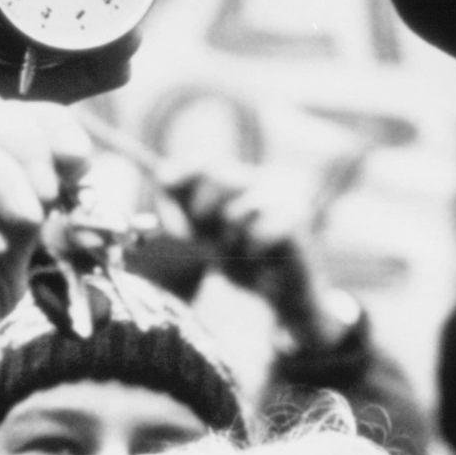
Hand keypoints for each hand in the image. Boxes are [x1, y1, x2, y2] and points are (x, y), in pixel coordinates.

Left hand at [160, 157, 344, 345]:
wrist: (284, 292)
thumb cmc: (245, 262)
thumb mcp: (208, 235)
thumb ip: (188, 209)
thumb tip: (161, 176)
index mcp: (239, 182)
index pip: (206, 162)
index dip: (183, 169)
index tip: (161, 182)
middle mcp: (261, 183)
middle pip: (219, 176)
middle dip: (202, 210)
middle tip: (208, 235)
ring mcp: (281, 199)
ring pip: (237, 211)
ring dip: (232, 239)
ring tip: (243, 252)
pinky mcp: (294, 221)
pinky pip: (258, 234)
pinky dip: (252, 252)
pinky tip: (262, 258)